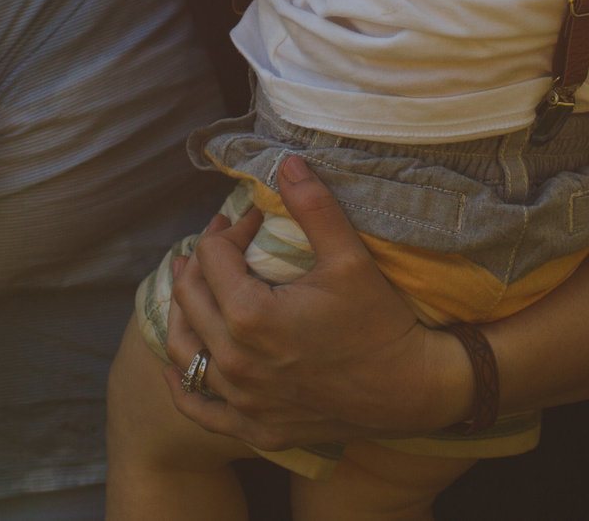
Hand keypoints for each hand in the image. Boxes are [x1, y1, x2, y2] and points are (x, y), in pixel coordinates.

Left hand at [161, 156, 465, 447]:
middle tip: (220, 244)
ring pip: (185, 352)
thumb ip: (314, 207)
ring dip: (182, 315)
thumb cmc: (382, 322)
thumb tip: (286, 161)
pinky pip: (201, 409)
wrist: (412, 391)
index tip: (251, 222)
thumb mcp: (350, 257)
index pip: (212, 257)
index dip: (228, 230)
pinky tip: (176, 368)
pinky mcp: (255, 427)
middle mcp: (235, 362)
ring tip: (190, 289)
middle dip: (200, 262)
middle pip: (190, 299)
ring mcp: (242, 400)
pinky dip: (182, 386)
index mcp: (250, 317)